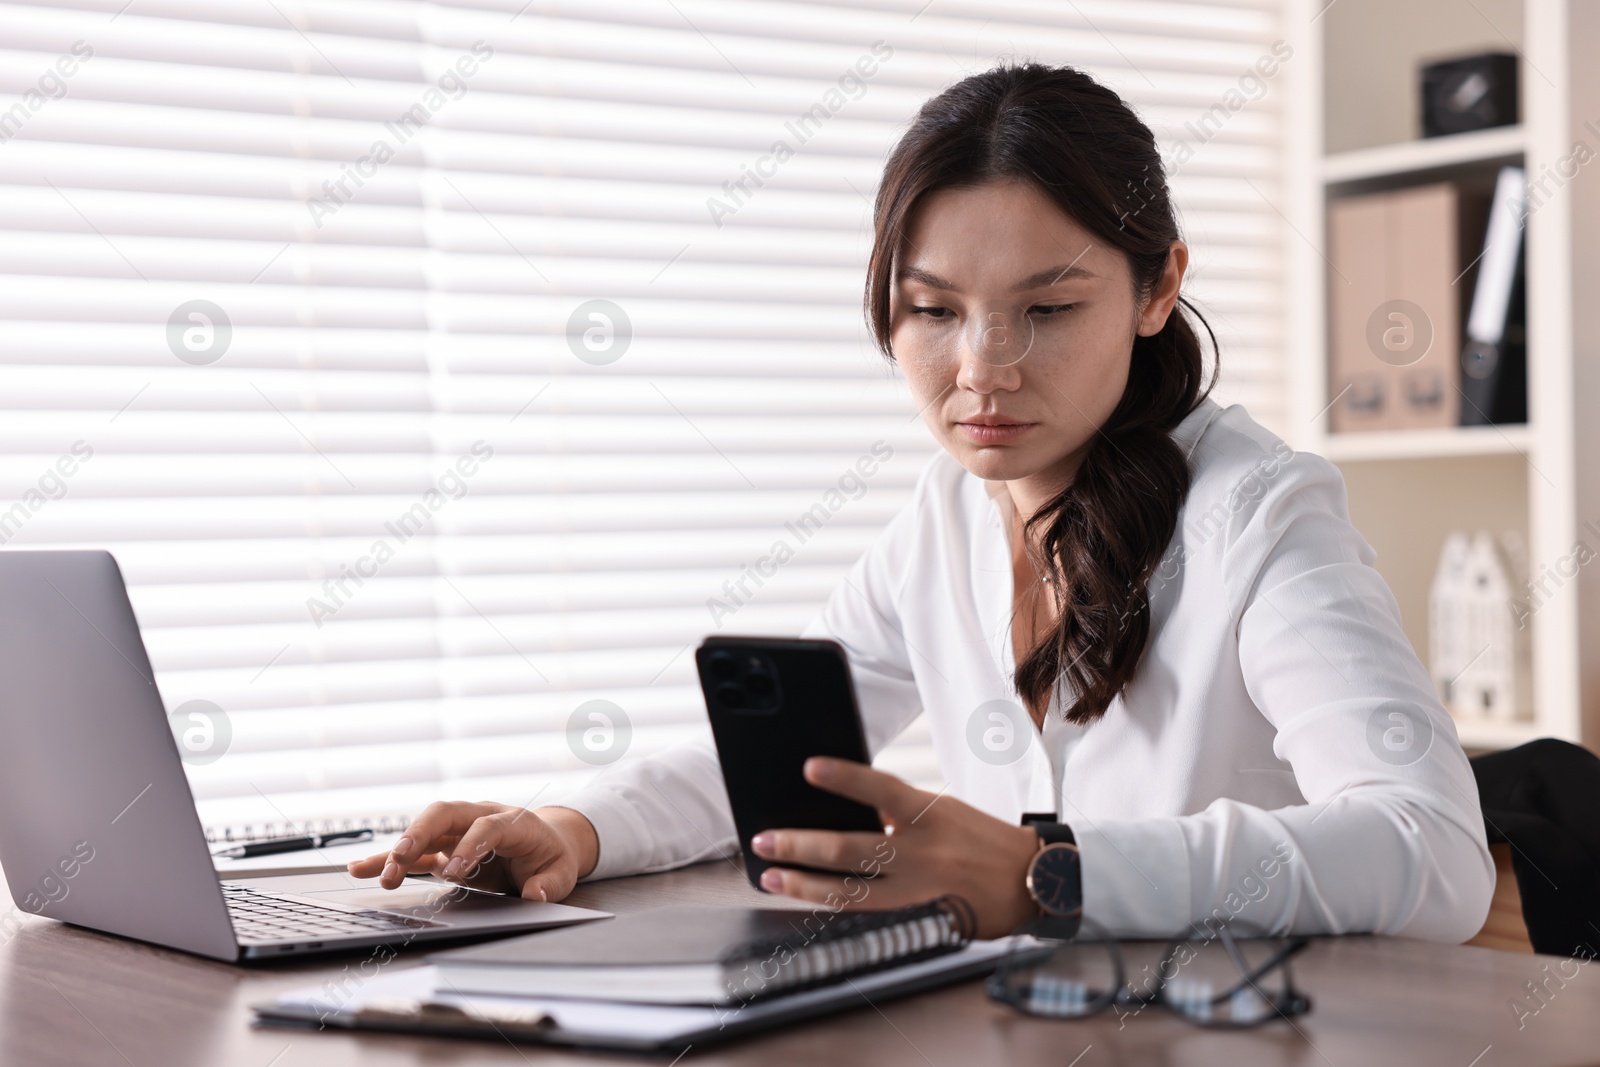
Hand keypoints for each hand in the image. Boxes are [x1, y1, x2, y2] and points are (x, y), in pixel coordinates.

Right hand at [346, 803, 598, 902]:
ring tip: (382, 876)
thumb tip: (534, 893)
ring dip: (401, 850)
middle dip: (421, 833)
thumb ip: (549, 884)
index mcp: (513, 821)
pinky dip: (388, 858)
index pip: (486, 826)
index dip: (469, 845)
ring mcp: (459, 830)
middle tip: (402, 858)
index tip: (453, 871)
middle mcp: (480, 816)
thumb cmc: (551, 856)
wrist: (547, 840)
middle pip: (446, 813)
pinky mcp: (444, 846)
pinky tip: (362, 869)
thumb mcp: (562, 872)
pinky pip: (414, 850)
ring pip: (424, 830)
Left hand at [750, 757, 1041, 938]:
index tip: (809, 767)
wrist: (1035, 881)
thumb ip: (900, 810)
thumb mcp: (945, 810)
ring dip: (804, 884)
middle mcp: (922, 852)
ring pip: (851, 891)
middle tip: (764, 840)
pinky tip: (807, 897)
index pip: (881, 788)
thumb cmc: (984, 839)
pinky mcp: (918, 916)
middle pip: (851, 849)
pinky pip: (867, 911)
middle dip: (800, 844)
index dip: (845, 777)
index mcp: (931, 813)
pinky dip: (834, 903)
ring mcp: (918, 888)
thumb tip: (852, 807)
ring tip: (771, 876)